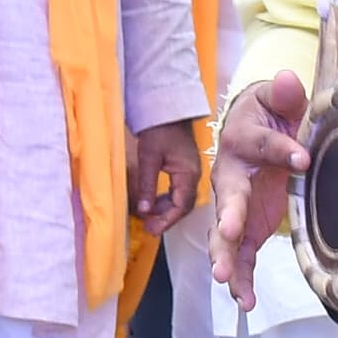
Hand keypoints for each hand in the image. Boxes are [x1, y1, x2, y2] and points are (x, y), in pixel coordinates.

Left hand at [130, 119, 204, 236]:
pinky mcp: (184, 168)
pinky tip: (153, 202)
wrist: (167, 108)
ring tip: (148, 217)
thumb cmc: (158, 129)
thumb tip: (143, 211)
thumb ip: (147, 185)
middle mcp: (193, 175)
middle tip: (148, 227)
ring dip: (165, 210)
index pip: (181, 205)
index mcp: (188, 174)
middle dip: (166, 218)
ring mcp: (190, 172)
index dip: (167, 220)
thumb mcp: (148, 157)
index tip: (152, 229)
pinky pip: (178, 190)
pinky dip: (166, 200)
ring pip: (181, 199)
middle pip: (183, 205)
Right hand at [211, 70, 308, 306]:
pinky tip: (246, 303)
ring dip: (224, 257)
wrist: (254, 131)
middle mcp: (229, 176)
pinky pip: (238, 256)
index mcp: (241, 140)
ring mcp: (233, 207)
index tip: (302, 158)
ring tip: (226, 280)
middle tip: (230, 231)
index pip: (262, 144)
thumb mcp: (277, 101)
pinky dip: (241, 280)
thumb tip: (290, 80)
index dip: (281, 149)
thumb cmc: (269, 116)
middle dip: (227, 216)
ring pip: (222, 234)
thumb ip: (284, 94)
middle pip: (227, 197)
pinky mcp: (242, 229)